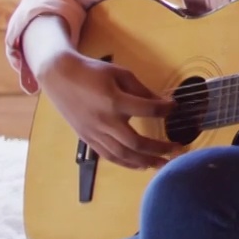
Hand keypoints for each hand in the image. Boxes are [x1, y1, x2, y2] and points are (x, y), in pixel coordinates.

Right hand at [37, 51, 178, 169]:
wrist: (60, 77)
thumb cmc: (93, 72)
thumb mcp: (120, 74)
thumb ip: (142, 90)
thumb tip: (163, 103)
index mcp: (114, 101)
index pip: (147, 110)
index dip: (164, 110)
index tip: (175, 108)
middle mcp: (105, 122)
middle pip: (136, 143)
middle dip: (159, 149)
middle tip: (178, 150)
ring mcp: (94, 133)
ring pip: (122, 155)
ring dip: (145, 162)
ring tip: (164, 165)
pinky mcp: (88, 139)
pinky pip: (109, 156)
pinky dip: (126, 163)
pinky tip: (140, 165)